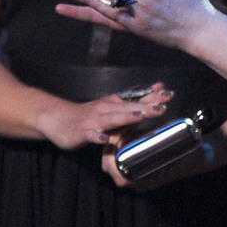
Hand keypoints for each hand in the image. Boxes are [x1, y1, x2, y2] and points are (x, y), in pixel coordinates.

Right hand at [37, 82, 171, 150]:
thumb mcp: (114, 105)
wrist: (58, 118)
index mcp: (115, 104)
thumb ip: (137, 100)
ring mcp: (94, 121)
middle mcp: (106, 109)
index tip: (169, 93)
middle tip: (161, 107)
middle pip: (128, 108)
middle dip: (144, 107)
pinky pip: (90, 134)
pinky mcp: (81, 132)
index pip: (137, 99)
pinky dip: (97, 136)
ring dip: (125, 117)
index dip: (153, 97)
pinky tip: (103, 138)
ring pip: (111, 119)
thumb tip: (160, 87)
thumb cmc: (90, 114)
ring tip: (138, 117)